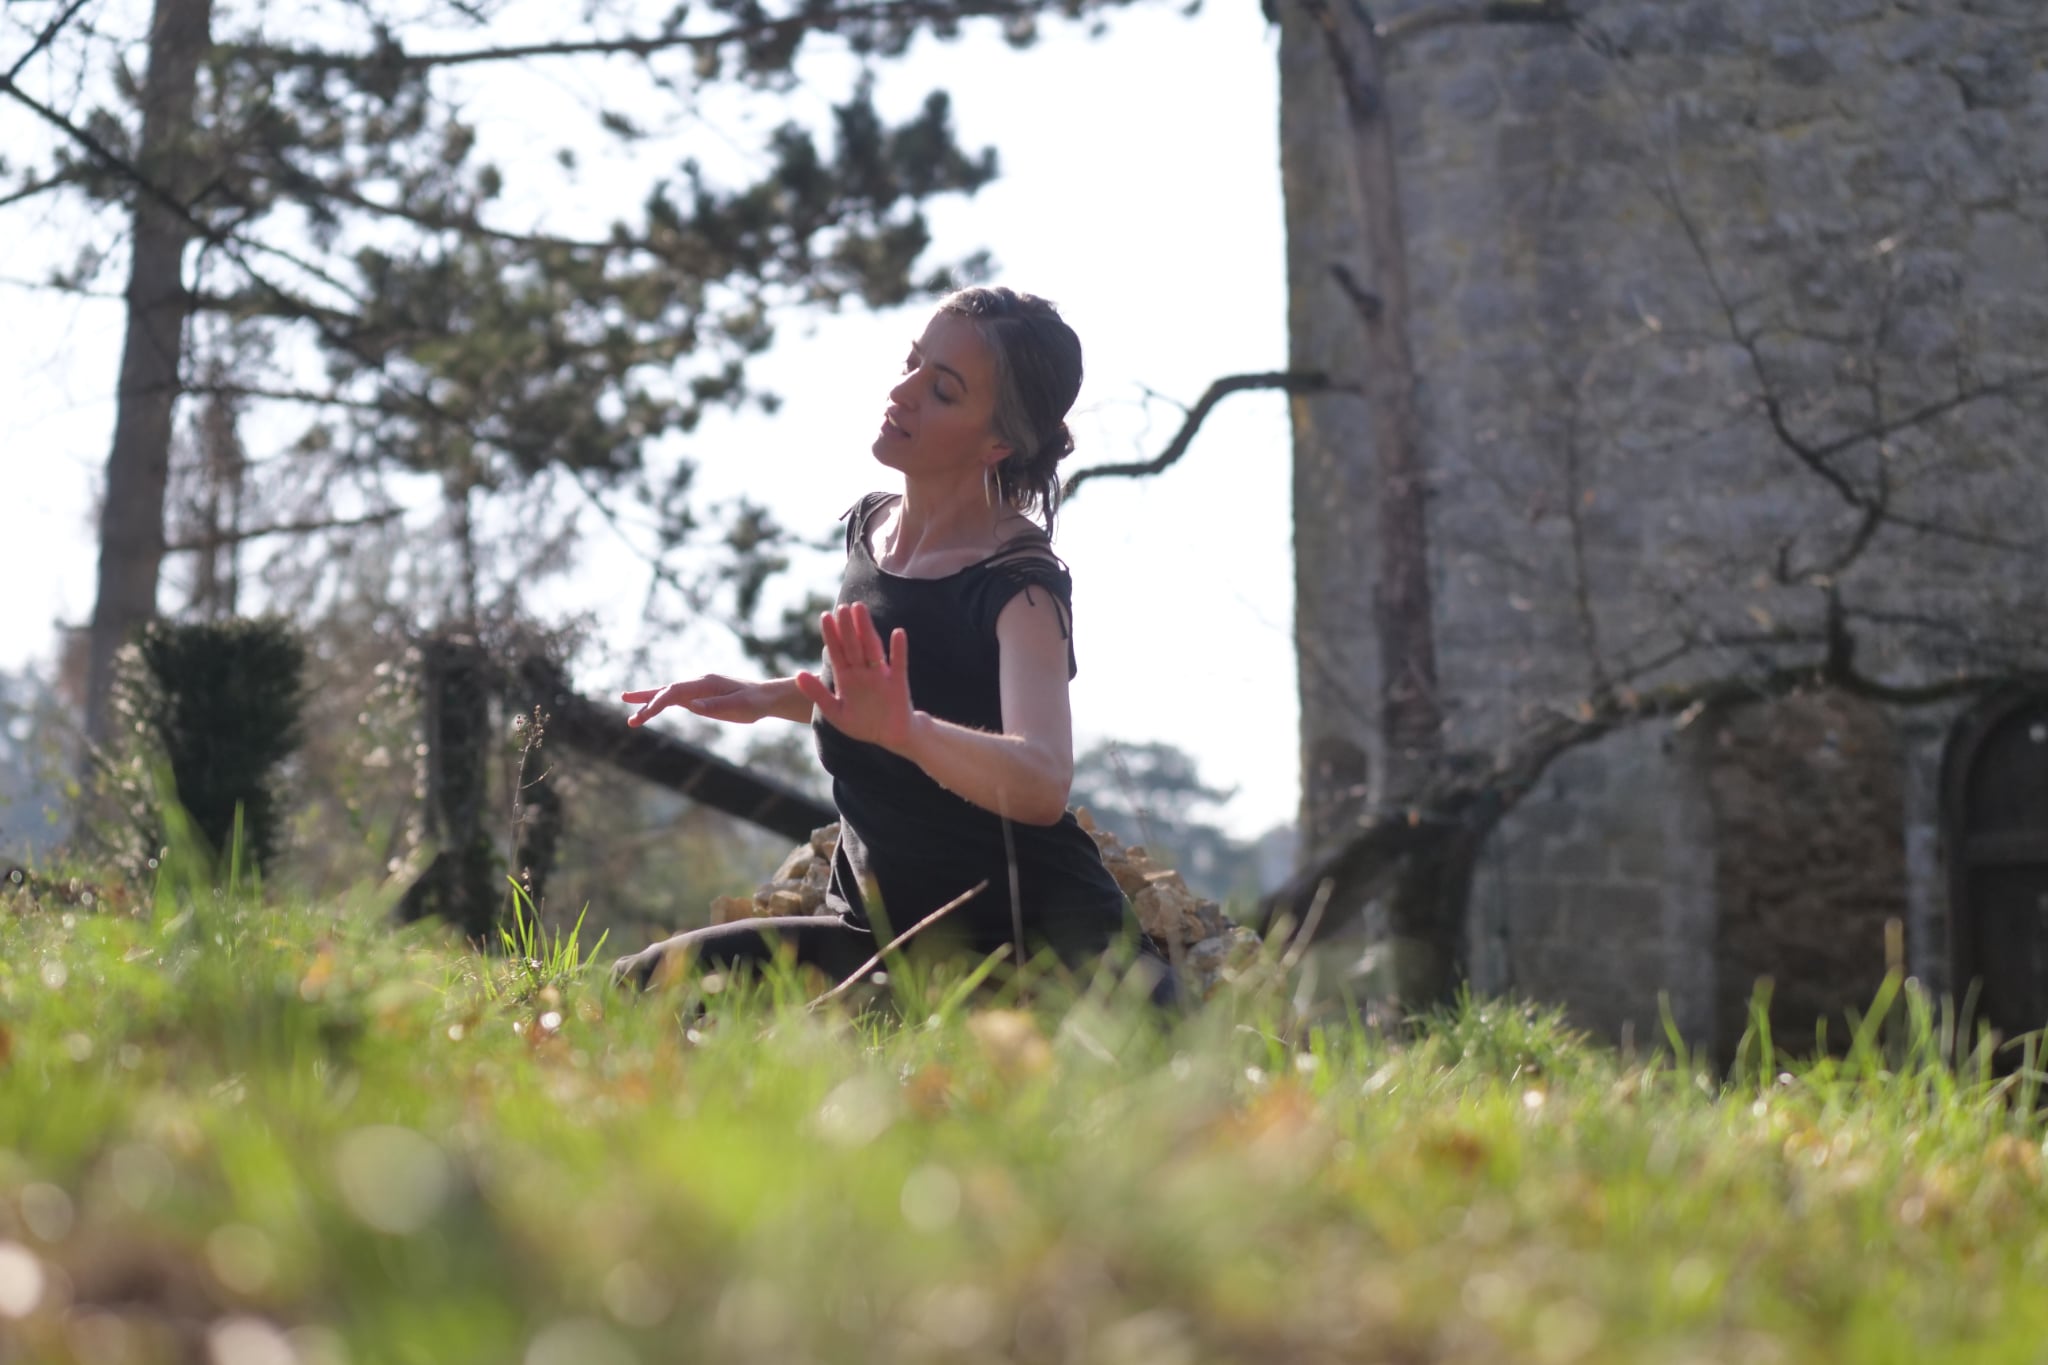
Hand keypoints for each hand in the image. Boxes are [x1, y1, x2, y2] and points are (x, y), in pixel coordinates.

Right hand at [621, 674, 773, 725]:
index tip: (646, 714)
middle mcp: (698, 683)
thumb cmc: (755, 703)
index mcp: (706, 683)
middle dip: (647, 702)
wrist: (765, 697)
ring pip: (668, 694)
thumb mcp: (739, 707)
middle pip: (667, 691)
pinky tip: (649, 708)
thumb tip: (692, 705)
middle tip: (631, 719)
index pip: (676, 691)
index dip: (659, 702)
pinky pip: (676, 699)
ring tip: (627, 704)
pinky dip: (660, 703)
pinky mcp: (699, 697)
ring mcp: (697, 689)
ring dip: (649, 701)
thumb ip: (716, 706)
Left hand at [795, 602, 915, 752]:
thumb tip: (798, 674)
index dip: (831, 635)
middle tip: (843, 607)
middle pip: (854, 646)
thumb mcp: (835, 712)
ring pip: (873, 648)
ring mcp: (881, 676)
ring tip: (861, 610)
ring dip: (867, 630)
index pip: (837, 651)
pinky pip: (899, 664)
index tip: (826, 616)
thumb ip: (818, 693)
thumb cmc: (862, 724)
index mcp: (847, 678)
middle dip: (848, 627)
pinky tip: (898, 633)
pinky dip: (899, 650)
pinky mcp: (898, 684)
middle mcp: (863, 672)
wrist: (891, 736)